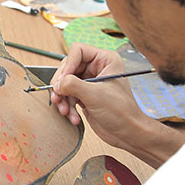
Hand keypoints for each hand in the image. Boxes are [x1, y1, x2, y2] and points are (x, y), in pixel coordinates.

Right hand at [51, 43, 184, 167]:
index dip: (68, 65)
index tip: (63, 81)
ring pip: (65, 83)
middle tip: (57, 96)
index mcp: (105, 60)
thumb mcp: (95, 95)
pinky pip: (68, 95)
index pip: (78, 51)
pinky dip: (67, 106)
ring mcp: (91, 82)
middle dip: (62, 84)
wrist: (127, 133)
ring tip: (65, 111)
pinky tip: (73, 117)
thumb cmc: (122, 112)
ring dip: (63, 98)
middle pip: (68, 67)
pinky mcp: (85, 95)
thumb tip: (57, 83)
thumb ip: (73, 85)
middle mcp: (97, 68)